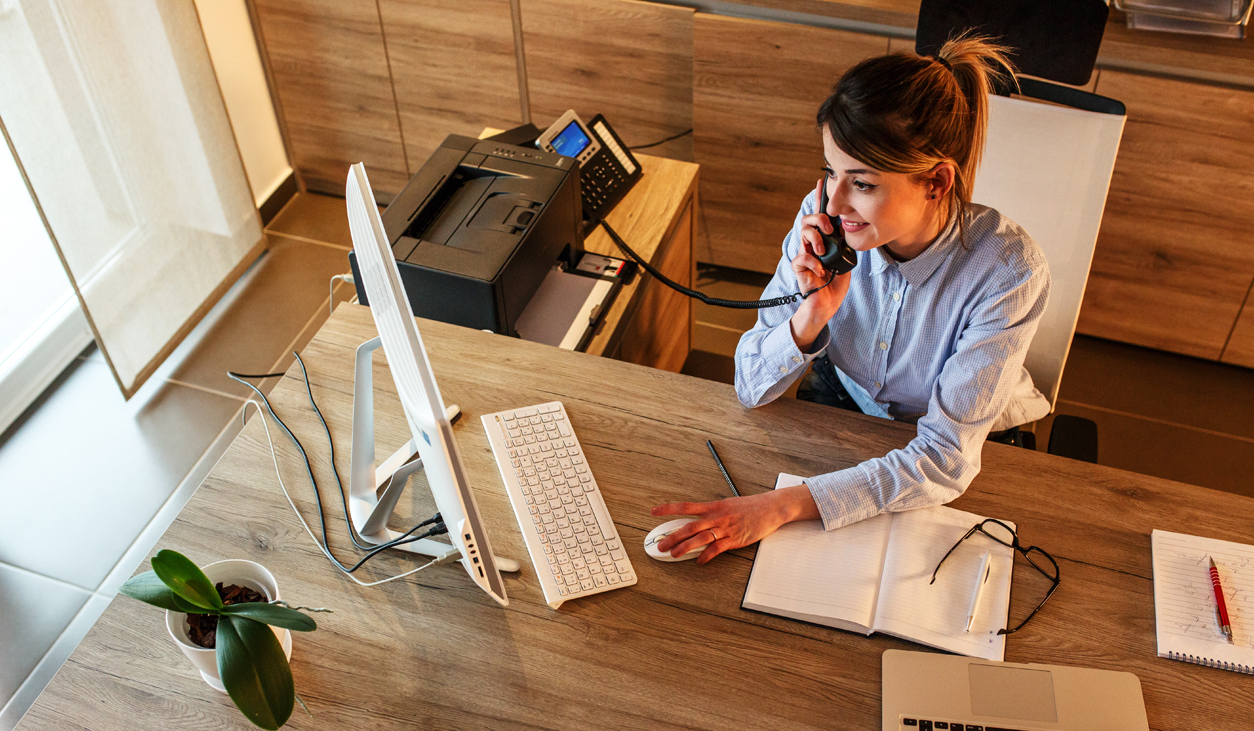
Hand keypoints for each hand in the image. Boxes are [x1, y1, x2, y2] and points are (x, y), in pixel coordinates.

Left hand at [650, 485, 820, 563]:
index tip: (654, 511)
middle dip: (673, 536)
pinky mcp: (735, 539)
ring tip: (674, 554)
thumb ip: (713, 512)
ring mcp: (726, 528)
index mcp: (713, 506)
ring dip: (685, 547)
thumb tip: (699, 519)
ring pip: (700, 538)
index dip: (668, 509)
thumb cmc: (750, 506)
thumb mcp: (728, 504)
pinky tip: (699, 561)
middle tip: (660, 545)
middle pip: (689, 526)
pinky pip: (717, 549)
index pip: (686, 506)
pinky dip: (706, 556)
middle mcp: (716, 516)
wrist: (771, 508)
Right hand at [791, 179, 851, 350]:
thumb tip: (847, 227)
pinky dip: (813, 263)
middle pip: (809, 220)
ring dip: (816, 239)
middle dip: (819, 219)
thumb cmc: (835, 284)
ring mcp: (805, 255)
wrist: (826, 304)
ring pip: (804, 233)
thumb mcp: (846, 259)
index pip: (821, 216)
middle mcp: (812, 245)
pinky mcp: (799, 268)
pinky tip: (821, 272)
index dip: (819, 198)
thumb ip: (844, 243)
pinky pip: (801, 257)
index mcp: (824, 241)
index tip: (822, 182)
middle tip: (830, 230)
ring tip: (824, 252)